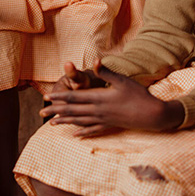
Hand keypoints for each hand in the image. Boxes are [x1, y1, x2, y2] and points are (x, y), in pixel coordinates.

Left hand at [41, 59, 184, 136]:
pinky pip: (93, 129)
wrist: (153, 115)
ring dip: (65, 121)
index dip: (60, 97)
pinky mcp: (110, 125)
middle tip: (41, 112)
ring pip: (80, 121)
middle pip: (72, 111)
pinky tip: (75, 135)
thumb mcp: (122, 80)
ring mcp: (104, 120)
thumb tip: (94, 60)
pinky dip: (83, 131)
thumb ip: (106, 72)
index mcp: (99, 98)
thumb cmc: (138, 95)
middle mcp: (98, 110)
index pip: (74, 97)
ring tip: (52, 123)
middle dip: (55, 111)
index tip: (47, 97)